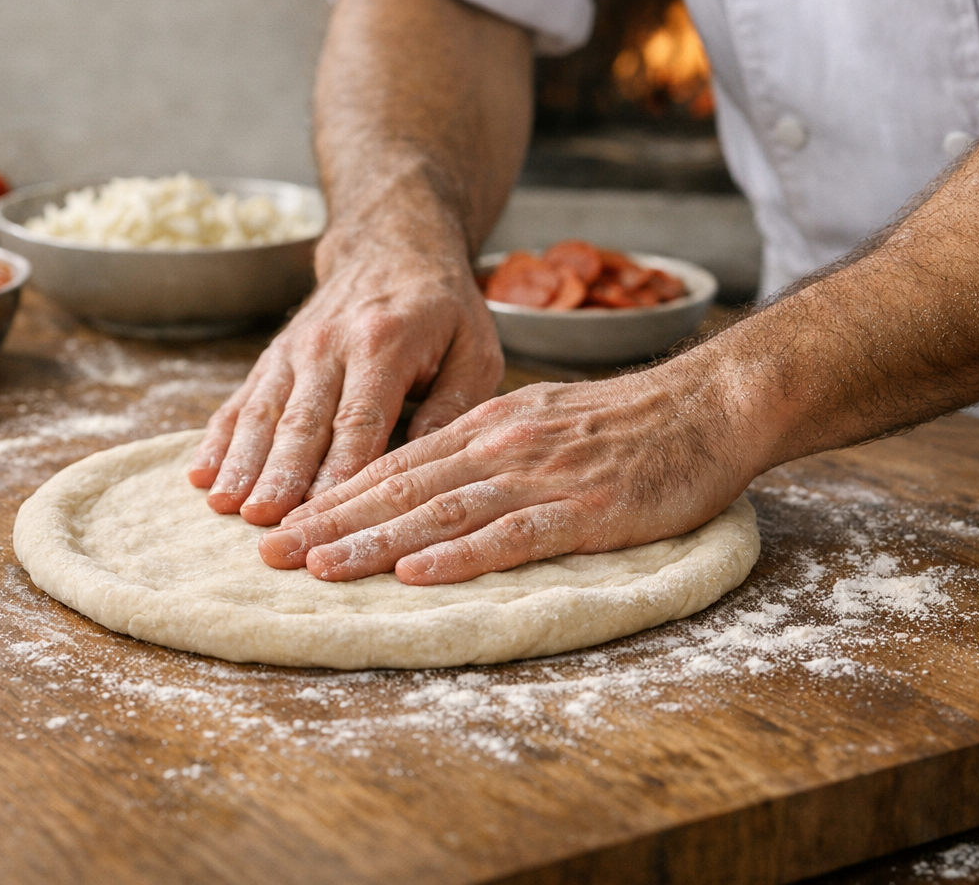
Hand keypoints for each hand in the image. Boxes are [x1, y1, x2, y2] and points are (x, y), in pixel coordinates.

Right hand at [186, 252, 503, 524]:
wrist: (392, 247)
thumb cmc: (442, 308)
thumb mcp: (475, 348)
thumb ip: (457, 405)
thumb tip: (429, 464)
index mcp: (385, 344)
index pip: (359, 419)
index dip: (338, 469)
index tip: (323, 512)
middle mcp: (331, 345)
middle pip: (302, 421)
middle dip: (279, 474)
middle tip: (261, 520)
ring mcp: (295, 350)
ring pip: (263, 412)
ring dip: (242, 461)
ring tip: (224, 506)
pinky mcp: (274, 357)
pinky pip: (242, 399)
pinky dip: (218, 438)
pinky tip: (200, 474)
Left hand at [256, 364, 756, 584]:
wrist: (708, 406)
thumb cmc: (630, 425)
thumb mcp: (544, 422)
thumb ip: (490, 450)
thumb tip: (435, 486)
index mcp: (487, 426)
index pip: (395, 464)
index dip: (335, 496)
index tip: (285, 522)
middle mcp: (500, 446)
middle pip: (400, 487)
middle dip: (329, 521)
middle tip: (270, 551)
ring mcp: (539, 477)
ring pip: (439, 511)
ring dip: (373, 542)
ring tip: (318, 568)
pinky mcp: (582, 511)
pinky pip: (510, 535)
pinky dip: (459, 556)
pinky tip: (416, 573)